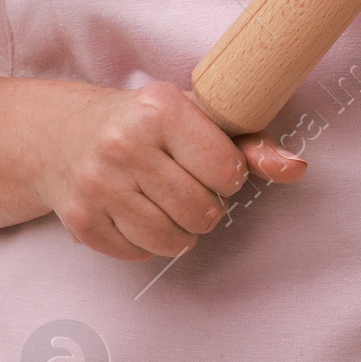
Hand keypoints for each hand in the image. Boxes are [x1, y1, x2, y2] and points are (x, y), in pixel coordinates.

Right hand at [33, 80, 306, 262]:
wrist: (63, 134)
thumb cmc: (145, 124)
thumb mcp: (195, 117)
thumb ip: (251, 143)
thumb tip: (297, 168)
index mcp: (159, 108)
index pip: (226, 170)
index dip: (229, 176)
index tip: (215, 165)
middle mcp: (123, 143)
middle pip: (202, 212)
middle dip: (206, 207)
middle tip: (189, 186)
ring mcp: (97, 184)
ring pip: (172, 240)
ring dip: (181, 230)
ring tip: (168, 202)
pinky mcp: (81, 221)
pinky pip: (139, 253)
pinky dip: (147, 242)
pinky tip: (137, 211)